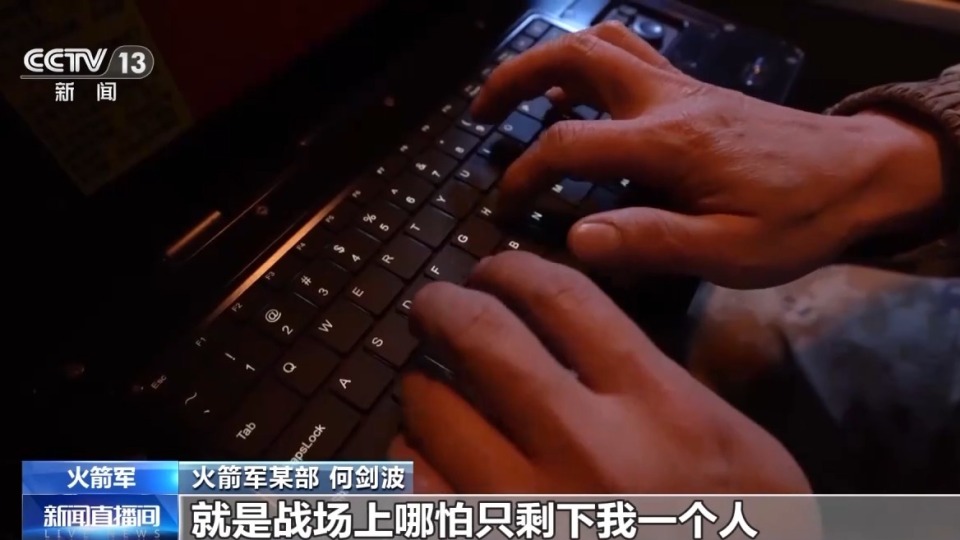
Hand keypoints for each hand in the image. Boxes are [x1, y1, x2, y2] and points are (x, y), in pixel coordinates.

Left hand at [389, 251, 810, 494]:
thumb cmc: (735, 529)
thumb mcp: (734, 448)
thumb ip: (663, 383)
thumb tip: (580, 338)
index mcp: (656, 407)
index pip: (562, 299)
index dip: (513, 269)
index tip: (494, 272)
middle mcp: (583, 447)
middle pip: (481, 336)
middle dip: (443, 306)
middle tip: (433, 306)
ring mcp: (522, 507)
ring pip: (431, 409)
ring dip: (422, 387)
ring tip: (430, 387)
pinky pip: (409, 488)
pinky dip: (407, 461)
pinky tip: (423, 457)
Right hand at [472, 22, 945, 287]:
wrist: (860, 172)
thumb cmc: (797, 218)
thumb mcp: (729, 250)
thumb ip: (650, 243)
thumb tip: (575, 241)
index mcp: (667, 143)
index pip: (568, 144)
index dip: (523, 173)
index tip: (503, 204)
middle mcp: (666, 100)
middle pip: (575, 57)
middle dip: (516, 77)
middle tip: (481, 112)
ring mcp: (680, 86)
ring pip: (603, 42)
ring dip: (550, 60)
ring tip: (519, 95)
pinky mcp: (695, 88)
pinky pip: (632, 52)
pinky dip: (591, 62)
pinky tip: (581, 96)